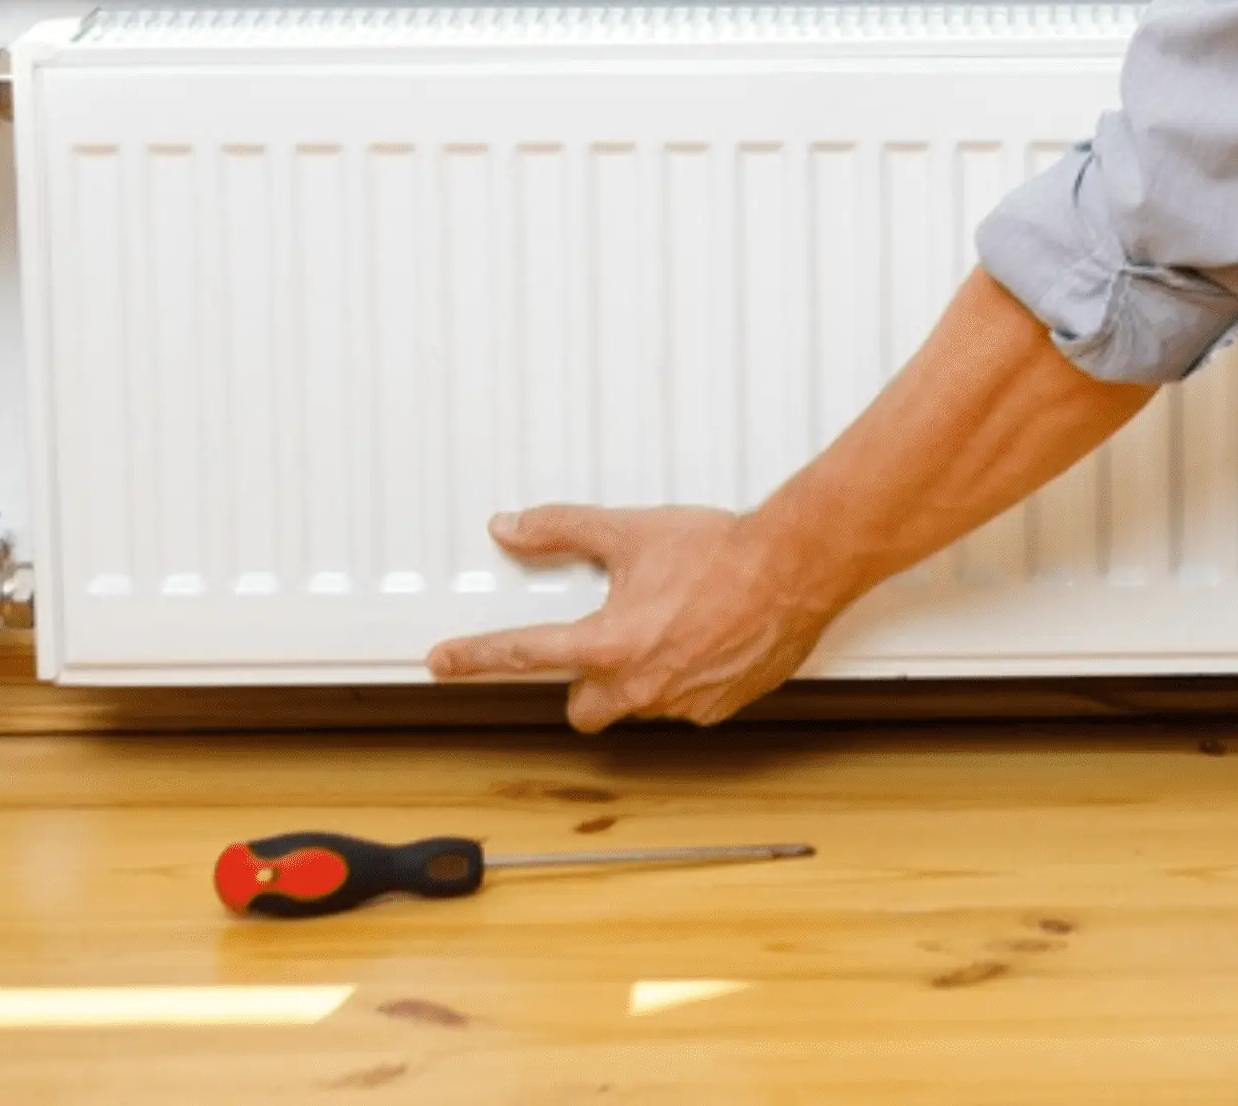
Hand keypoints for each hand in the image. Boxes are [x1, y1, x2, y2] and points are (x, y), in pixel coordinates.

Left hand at [426, 504, 840, 732]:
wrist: (794, 568)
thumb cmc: (721, 552)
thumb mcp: (630, 531)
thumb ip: (562, 530)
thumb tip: (512, 527)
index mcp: (608, 643)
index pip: (522, 654)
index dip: (475, 656)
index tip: (444, 662)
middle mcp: (639, 685)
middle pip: (583, 708)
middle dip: (587, 683)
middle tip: (610, 641)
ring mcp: (679, 704)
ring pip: (638, 704)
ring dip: (642, 677)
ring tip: (675, 627)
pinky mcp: (717, 710)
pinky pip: (684, 705)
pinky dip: (687, 680)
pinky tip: (708, 642)